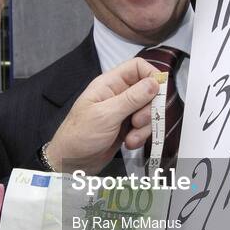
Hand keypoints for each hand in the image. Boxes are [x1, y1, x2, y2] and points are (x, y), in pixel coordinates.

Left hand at [47, 58, 159, 173]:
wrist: (70, 162)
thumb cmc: (79, 135)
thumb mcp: (106, 115)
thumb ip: (132, 98)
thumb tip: (154, 82)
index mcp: (109, 84)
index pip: (137, 67)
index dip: (151, 75)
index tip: (159, 91)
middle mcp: (118, 95)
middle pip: (148, 91)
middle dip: (148, 108)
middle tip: (137, 121)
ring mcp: (123, 112)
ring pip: (148, 111)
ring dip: (144, 127)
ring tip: (130, 139)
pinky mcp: (127, 128)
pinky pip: (144, 127)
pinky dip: (141, 137)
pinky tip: (129, 143)